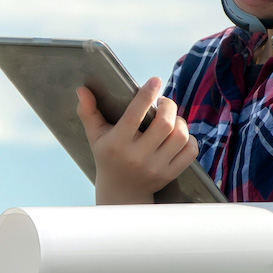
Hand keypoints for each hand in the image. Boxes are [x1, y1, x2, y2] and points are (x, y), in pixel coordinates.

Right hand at [76, 77, 197, 204]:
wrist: (120, 192)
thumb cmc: (107, 157)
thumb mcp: (94, 136)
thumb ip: (88, 112)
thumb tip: (82, 89)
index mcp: (117, 144)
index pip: (134, 115)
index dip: (146, 95)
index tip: (155, 80)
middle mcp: (137, 157)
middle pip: (164, 124)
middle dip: (168, 106)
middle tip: (163, 102)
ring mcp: (156, 167)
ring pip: (180, 136)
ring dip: (180, 121)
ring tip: (171, 118)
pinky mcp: (170, 174)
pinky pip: (190, 151)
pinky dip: (190, 139)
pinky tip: (179, 135)